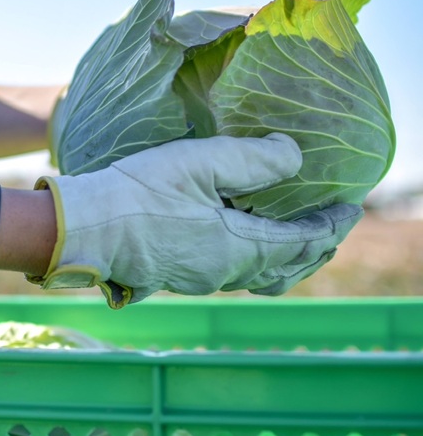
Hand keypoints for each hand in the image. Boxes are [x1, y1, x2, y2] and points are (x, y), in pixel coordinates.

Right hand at [26, 133, 362, 307]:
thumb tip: (294, 157)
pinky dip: (258, 259)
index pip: (303, 241)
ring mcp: (199, 279)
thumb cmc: (139, 192)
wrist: (83, 228)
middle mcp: (225, 272)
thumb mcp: (201, 162)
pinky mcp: (177, 276)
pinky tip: (245, 240)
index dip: (331, 225)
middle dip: (316, 248)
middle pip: (287, 268)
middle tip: (332, 227)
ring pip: (261, 276)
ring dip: (287, 258)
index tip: (351, 208)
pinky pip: (234, 274)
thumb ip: (255, 159)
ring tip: (296, 239)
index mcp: (238, 247)